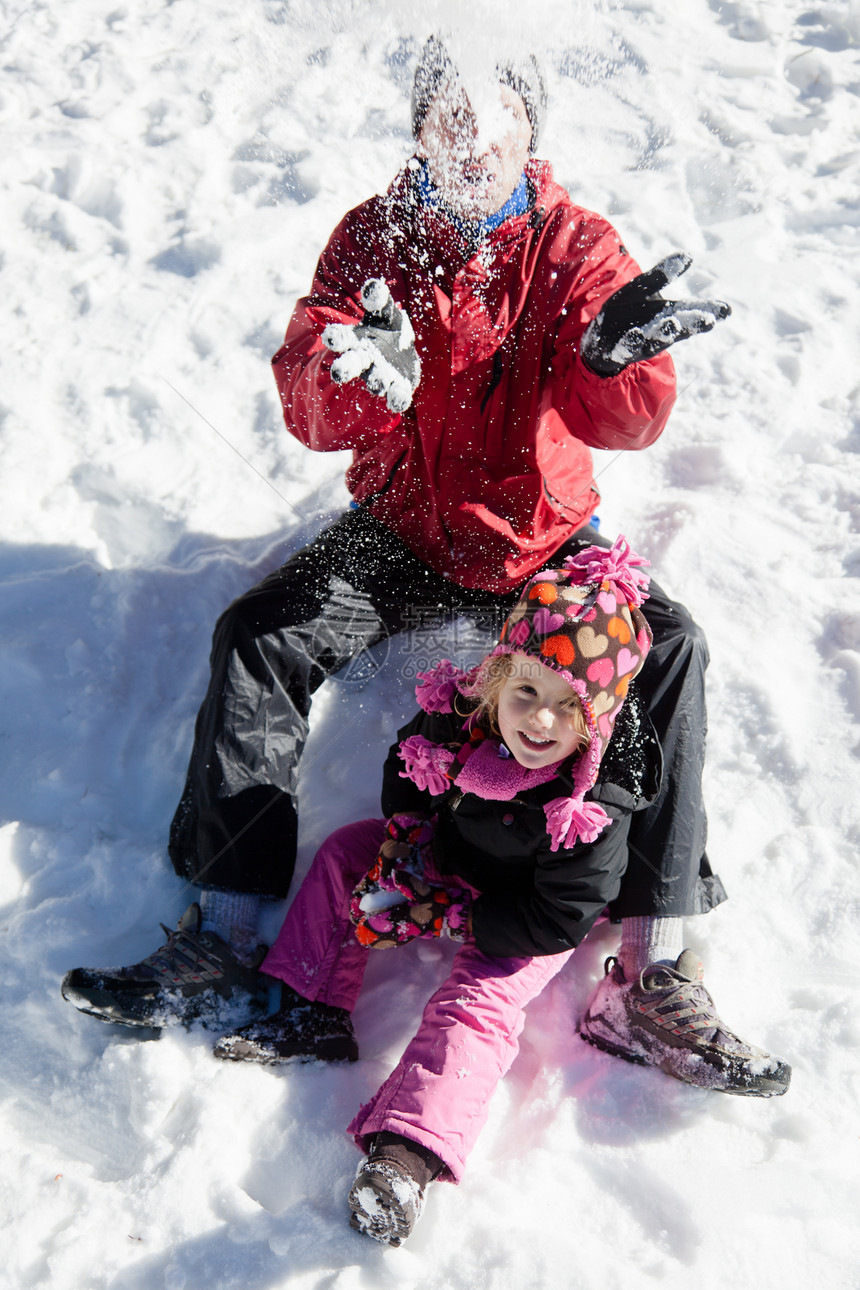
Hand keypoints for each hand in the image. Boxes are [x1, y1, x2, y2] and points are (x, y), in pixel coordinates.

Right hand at [322, 279, 420, 412]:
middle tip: (338, 373)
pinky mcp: (397, 388)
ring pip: (373, 382)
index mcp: (356, 340)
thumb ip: (379, 300)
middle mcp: (363, 361)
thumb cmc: (388, 330)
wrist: (403, 356)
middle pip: (350, 365)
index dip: (335, 338)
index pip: (341, 338)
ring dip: (375, 382)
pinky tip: (398, 402)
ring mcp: (379, 377)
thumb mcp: (385, 312)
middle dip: (344, 369)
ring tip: (378, 383)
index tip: (330, 337)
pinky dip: (396, 399)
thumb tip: (372, 287)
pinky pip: (395, 396)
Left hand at [580, 253, 730, 376]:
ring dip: (664, 332)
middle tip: (708, 319)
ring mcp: (641, 342)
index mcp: (669, 315)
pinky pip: (627, 347)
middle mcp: (659, 331)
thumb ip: (662, 275)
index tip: (726, 309)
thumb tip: (687, 256)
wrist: (601, 341)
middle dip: (692, 323)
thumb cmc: (628, 312)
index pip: (693, 312)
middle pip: (679, 328)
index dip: (710, 311)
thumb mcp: (644, 288)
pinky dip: (632, 341)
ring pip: (655, 339)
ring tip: (673, 323)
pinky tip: (636, 333)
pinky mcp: (620, 350)